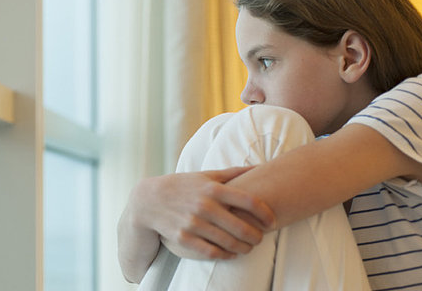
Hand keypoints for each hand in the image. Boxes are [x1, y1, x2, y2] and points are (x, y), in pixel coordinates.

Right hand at [131, 167, 274, 259]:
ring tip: (249, 247)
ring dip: (244, 248)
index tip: (272, 220)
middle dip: (257, 236)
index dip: (266, 213)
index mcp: (213, 188)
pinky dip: (226, 255)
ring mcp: (194, 223)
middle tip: (261, 237)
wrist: (149, 201)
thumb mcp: (205, 175)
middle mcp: (205, 206)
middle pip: (242, 226)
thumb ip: (233, 173)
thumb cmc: (183, 186)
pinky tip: (232, 253)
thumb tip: (259, 166)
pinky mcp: (184, 238)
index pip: (249, 201)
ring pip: (229, 242)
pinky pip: (212, 252)